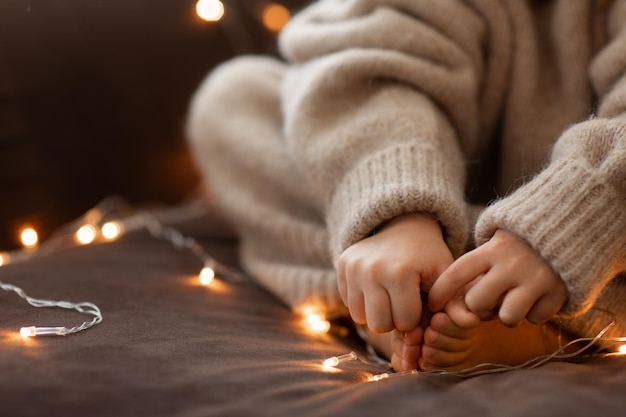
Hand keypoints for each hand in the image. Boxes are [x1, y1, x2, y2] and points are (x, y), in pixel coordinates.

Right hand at [337, 213, 453, 332]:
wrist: (405, 224)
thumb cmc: (428, 258)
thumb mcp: (444, 280)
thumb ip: (440, 314)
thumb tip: (416, 348)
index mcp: (400, 273)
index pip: (404, 323)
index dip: (416, 318)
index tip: (421, 301)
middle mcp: (371, 269)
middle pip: (378, 325)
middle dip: (394, 319)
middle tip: (404, 301)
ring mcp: (353, 267)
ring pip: (360, 317)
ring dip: (377, 312)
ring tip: (390, 294)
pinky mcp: (342, 265)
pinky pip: (349, 303)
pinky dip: (364, 301)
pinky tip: (377, 286)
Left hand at [428, 229, 567, 326]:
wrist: (569, 226)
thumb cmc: (520, 242)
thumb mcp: (494, 242)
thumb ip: (476, 264)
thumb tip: (447, 297)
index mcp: (491, 250)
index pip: (455, 274)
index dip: (439, 293)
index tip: (432, 304)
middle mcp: (512, 264)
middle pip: (477, 303)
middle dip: (478, 308)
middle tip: (487, 301)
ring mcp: (536, 279)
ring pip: (506, 318)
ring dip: (507, 315)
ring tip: (513, 302)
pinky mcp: (558, 291)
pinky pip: (536, 318)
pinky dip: (534, 313)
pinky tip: (536, 298)